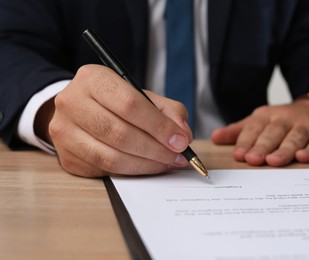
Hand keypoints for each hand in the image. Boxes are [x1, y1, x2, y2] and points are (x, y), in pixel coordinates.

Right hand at [47, 64, 191, 176]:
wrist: (78, 110)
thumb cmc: (114, 102)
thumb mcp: (141, 95)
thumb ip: (167, 111)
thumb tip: (183, 135)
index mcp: (93, 79)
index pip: (129, 104)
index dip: (159, 126)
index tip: (181, 140)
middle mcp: (72, 103)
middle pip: (120, 133)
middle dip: (156, 149)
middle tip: (178, 156)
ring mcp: (65, 132)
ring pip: (111, 157)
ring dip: (146, 164)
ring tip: (166, 163)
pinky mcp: (67, 157)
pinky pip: (104, 170)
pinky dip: (131, 172)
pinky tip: (147, 166)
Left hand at [211, 99, 308, 165]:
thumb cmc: (283, 122)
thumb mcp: (260, 122)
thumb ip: (238, 131)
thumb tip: (214, 138)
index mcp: (266, 117)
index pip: (254, 129)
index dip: (246, 142)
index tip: (238, 155)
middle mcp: (285, 119)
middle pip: (272, 133)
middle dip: (262, 146)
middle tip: (253, 160)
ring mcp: (306, 126)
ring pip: (294, 138)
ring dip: (284, 149)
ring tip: (273, 161)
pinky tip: (303, 157)